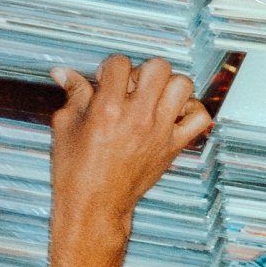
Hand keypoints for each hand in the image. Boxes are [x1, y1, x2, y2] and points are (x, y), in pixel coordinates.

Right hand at [50, 55, 211, 244]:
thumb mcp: (65, 126)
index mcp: (108, 108)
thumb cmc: (76, 169)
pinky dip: (193, 110)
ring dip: (169, 86)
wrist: (96, 204)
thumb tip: (64, 72)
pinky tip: (175, 114)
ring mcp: (160, 131)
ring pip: (183, 85)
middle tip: (133, 87)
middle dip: (143, 70)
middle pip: (158, 67)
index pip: (120, 62)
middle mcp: (138, 116)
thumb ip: (74, 94)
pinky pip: (201, 118)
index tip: (107, 80)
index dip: (111, 67)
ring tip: (154, 98)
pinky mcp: (174, 146)